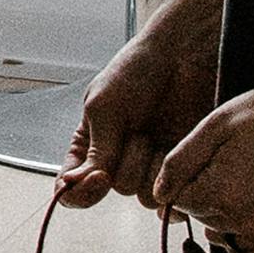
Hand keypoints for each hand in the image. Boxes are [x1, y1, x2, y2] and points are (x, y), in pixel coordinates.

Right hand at [54, 0, 223, 210]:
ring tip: (158, 132)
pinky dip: (175, 181)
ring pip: (144, 195)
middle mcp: (117, 161)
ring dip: (152, 166)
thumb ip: (96, 150)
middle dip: (127, 161)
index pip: (70, 189)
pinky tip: (178, 154)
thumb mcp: (105, 107)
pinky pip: (173, 195)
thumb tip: (73, 185)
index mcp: (89, 147)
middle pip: (113, 190)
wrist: (183, 57)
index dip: (81, 192)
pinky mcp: (180, 168)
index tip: (100, 177)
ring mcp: (149, 165)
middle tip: (138, 128)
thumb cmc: (136, 72)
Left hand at [150, 75, 253, 252]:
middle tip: (230, 160)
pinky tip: (249, 209)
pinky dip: (239, 239)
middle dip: (203, 192)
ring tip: (243, 179)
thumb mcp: (218, 123)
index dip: (184, 178)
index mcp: (220, 192)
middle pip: (200, 216)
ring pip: (220, 234)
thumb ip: (181, 161)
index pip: (177, 201)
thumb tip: (158, 193)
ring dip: (221, 214)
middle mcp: (242, 222)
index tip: (206, 157)